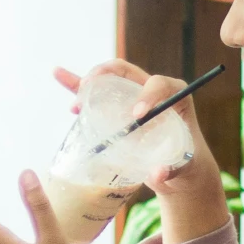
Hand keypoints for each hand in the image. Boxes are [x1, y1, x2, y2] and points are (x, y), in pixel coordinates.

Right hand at [53, 61, 231, 243]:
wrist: (179, 169)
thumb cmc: (186, 163)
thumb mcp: (184, 166)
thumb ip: (173, 168)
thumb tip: (159, 172)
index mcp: (175, 96)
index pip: (160, 84)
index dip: (148, 94)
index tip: (137, 115)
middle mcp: (151, 90)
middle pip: (125, 71)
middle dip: (105, 76)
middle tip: (91, 94)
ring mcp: (131, 96)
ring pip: (108, 78)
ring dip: (87, 83)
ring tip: (76, 102)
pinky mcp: (116, 107)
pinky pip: (95, 93)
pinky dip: (75, 84)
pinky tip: (58, 73)